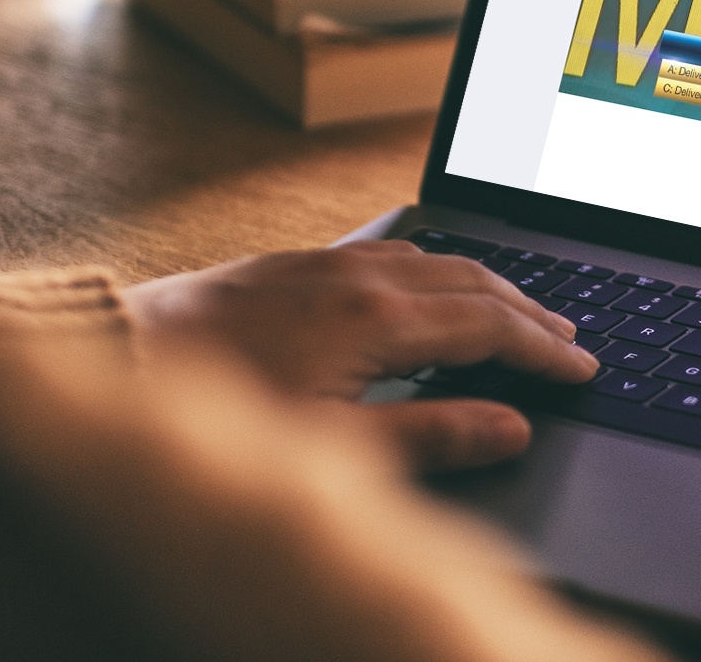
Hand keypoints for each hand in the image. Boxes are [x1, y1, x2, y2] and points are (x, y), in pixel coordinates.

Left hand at [122, 240, 597, 469]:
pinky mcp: (292, 264)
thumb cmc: (221, 415)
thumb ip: (433, 435)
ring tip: (520, 311)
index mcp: (379, 318)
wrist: (116, 360)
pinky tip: (431, 286)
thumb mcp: (335, 447)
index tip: (583, 368)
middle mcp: (358, 276)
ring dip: (487, 287)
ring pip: (433, 261)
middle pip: (473, 282)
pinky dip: (435, 271)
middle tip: (573, 338)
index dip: (544, 350)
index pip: (491, 326)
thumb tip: (511, 428)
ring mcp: (324, 263)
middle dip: (530, 310)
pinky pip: (389, 253)